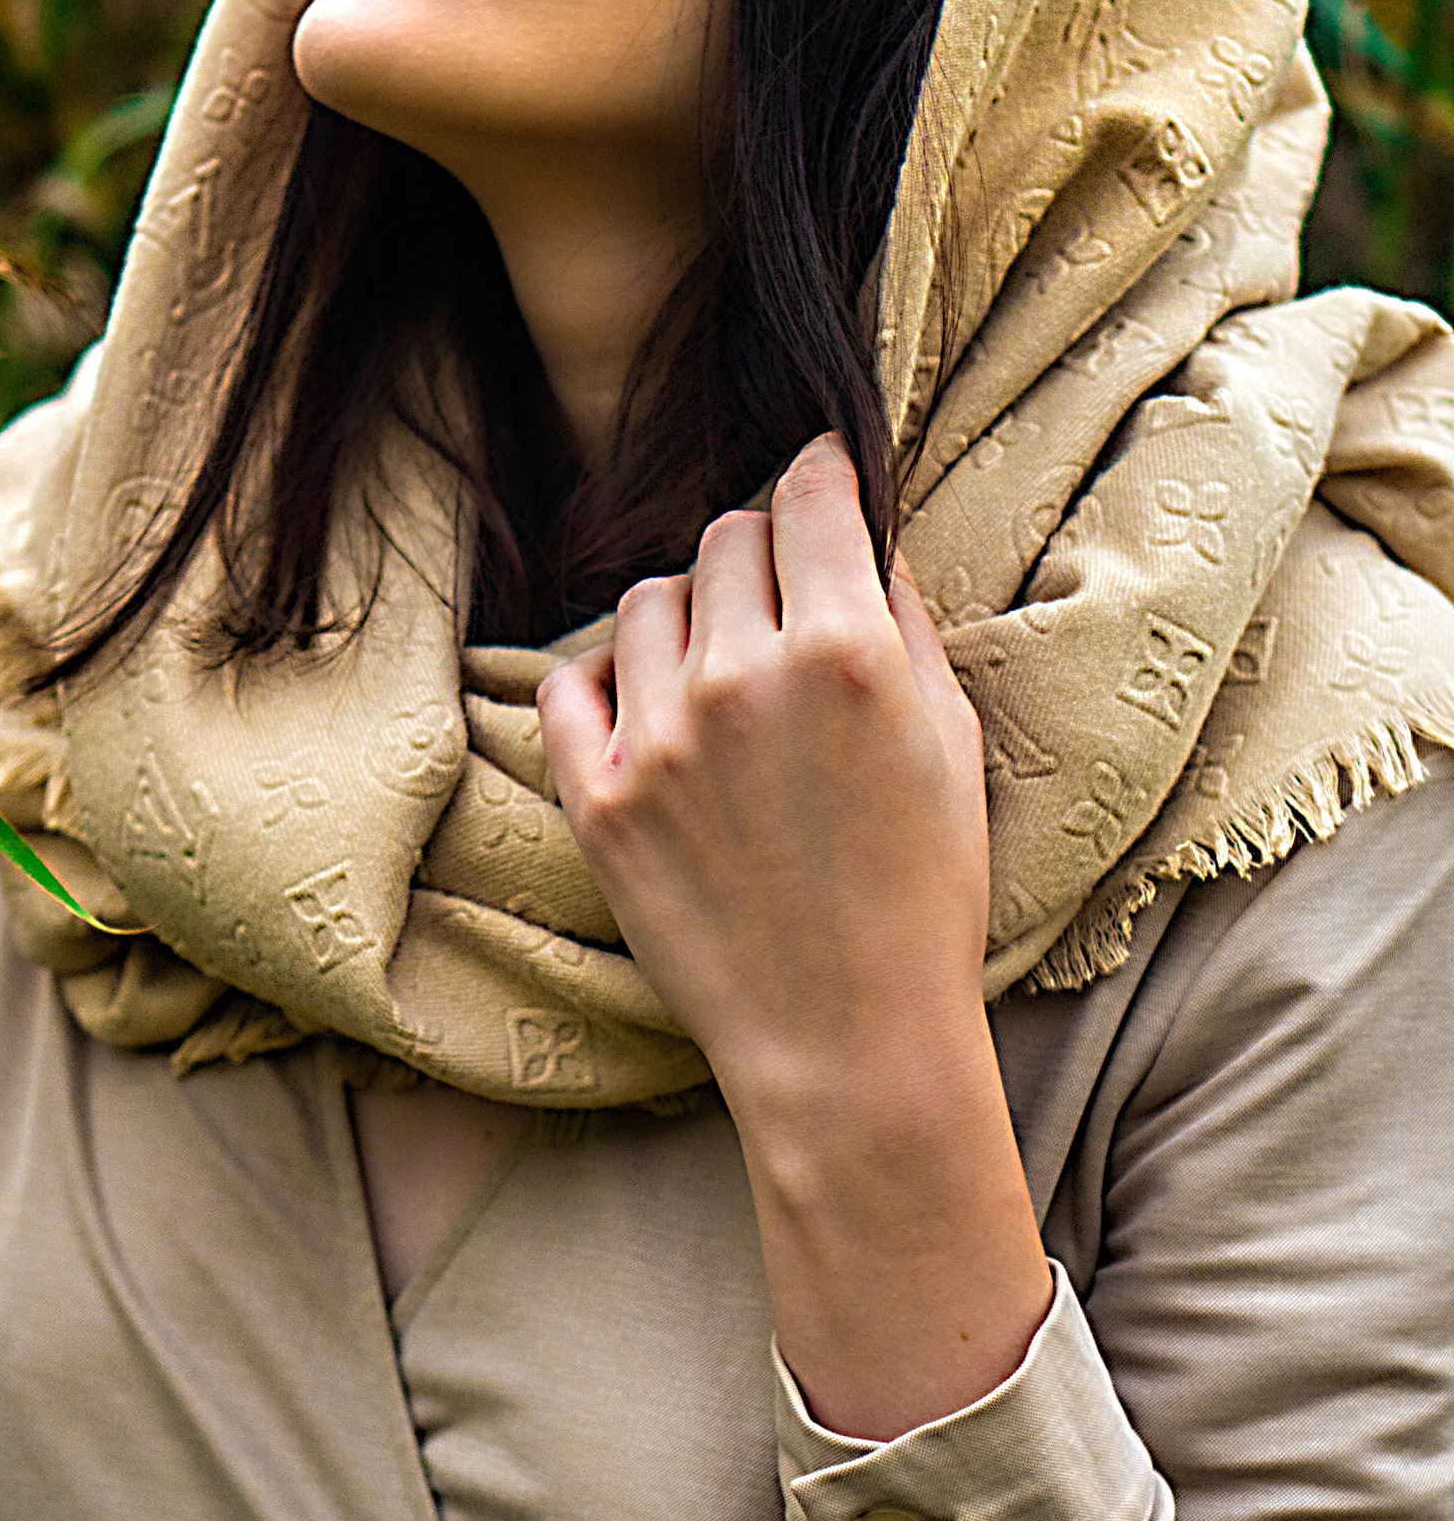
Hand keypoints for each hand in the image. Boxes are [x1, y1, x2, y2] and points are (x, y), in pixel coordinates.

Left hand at [537, 433, 1050, 1436]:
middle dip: (761, 557)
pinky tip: (648, 711)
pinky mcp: (596, 798)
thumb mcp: (947, 741)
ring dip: (686, 617)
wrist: (850, 1043)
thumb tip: (854, 537)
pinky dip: (606, 679)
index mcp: (845, 650)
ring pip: (648, 598)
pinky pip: (572, 680)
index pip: (806, 494)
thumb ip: (898, 623)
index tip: (819, 482)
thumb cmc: (923, 896)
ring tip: (722, 677)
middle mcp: (741, 675)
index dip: (819, 477)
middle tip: (782, 607)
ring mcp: (659, 737)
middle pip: (727, 537)